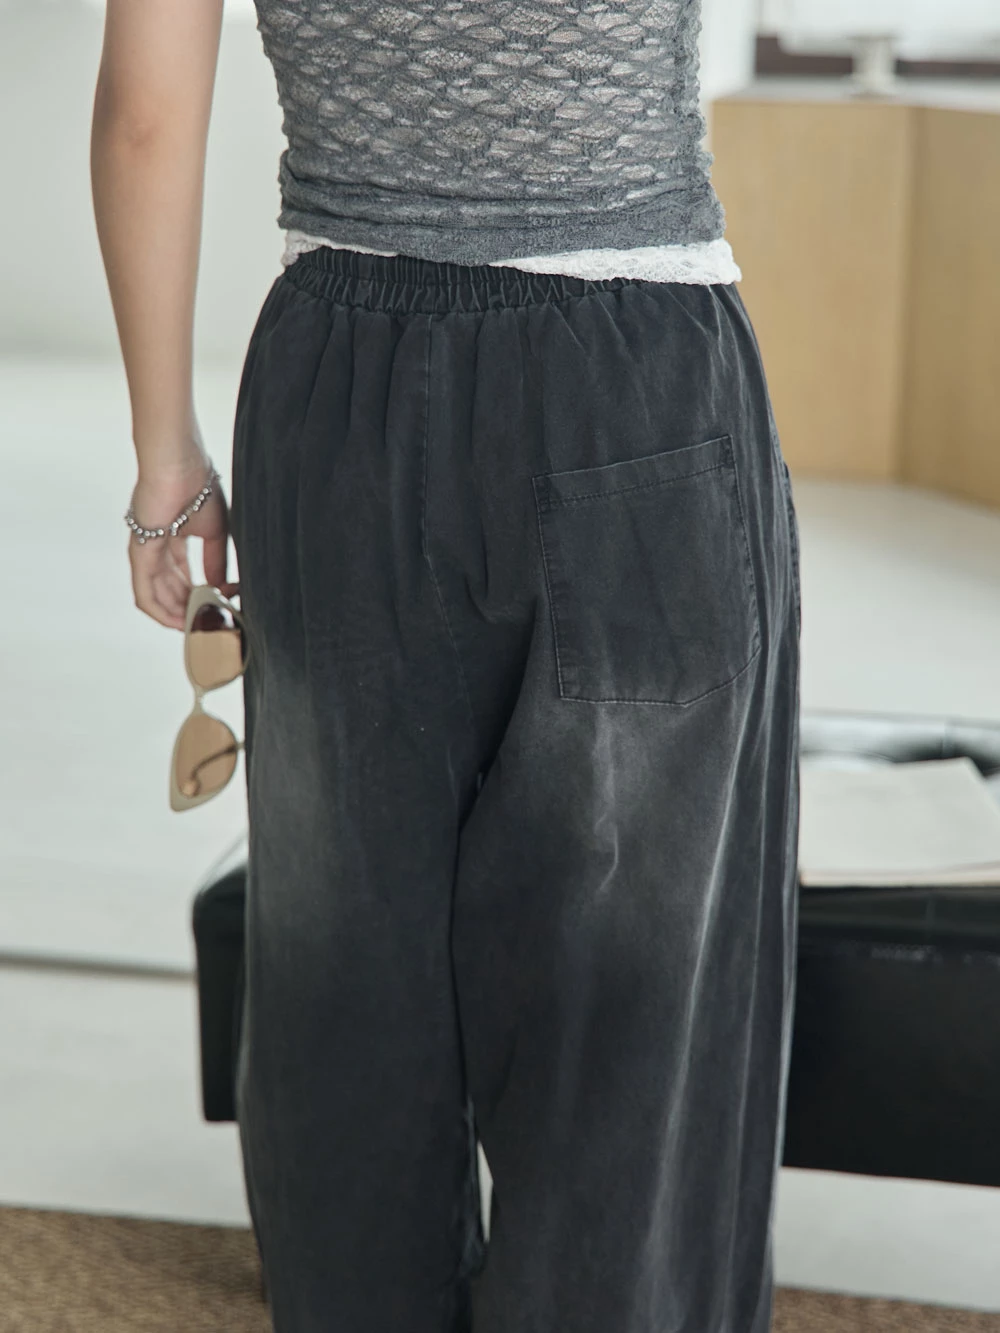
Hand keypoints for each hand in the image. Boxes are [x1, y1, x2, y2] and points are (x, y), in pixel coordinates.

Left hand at [127, 457, 239, 629]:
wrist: (180, 466)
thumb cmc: (197, 487)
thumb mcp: (215, 532)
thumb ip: (216, 561)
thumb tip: (221, 586)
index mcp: (174, 540)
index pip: (186, 577)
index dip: (207, 592)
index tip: (229, 597)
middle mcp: (156, 549)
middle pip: (171, 590)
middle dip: (192, 608)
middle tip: (211, 620)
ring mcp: (146, 553)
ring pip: (158, 597)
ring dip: (178, 615)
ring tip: (198, 626)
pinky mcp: (140, 556)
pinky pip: (145, 594)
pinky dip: (161, 612)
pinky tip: (178, 622)